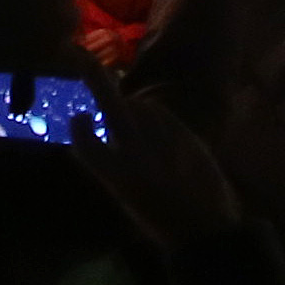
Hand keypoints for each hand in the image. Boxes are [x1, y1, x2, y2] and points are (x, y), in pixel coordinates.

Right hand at [69, 87, 244, 247]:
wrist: (205, 226)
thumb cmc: (161, 222)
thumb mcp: (127, 200)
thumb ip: (111, 170)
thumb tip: (96, 143)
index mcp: (117, 176)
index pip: (86, 143)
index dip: (78, 129)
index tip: (78, 118)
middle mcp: (137, 152)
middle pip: (111, 103)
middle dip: (94, 76)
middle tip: (81, 57)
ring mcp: (163, 139)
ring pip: (140, 106)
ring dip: (131, 106)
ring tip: (131, 116)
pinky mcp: (185, 133)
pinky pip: (161, 113)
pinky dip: (152, 114)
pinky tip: (154, 124)